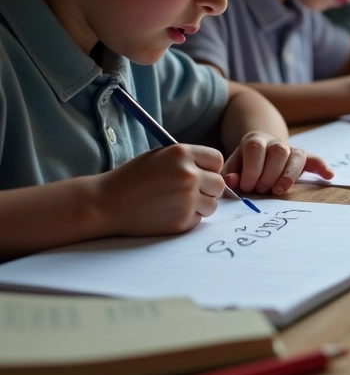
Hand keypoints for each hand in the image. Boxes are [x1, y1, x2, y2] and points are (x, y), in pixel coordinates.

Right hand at [97, 144, 225, 234]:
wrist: (105, 203)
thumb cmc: (132, 179)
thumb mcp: (160, 157)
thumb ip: (188, 160)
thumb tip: (216, 172)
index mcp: (182, 153)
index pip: (217, 160)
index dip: (209, 168)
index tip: (199, 173)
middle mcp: (188, 175)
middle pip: (219, 184)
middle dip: (207, 188)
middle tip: (188, 191)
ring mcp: (186, 199)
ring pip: (212, 204)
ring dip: (200, 205)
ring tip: (175, 203)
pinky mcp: (182, 221)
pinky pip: (198, 220)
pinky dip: (187, 218)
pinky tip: (167, 214)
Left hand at [223, 131, 331, 195]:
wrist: (258, 150)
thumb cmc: (245, 164)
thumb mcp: (233, 166)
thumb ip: (230, 174)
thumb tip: (231, 182)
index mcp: (255, 140)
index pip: (255, 149)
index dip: (251, 168)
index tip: (246, 186)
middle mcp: (275, 143)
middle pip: (278, 152)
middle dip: (269, 174)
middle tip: (261, 189)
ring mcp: (291, 150)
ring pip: (296, 156)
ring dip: (288, 175)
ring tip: (278, 190)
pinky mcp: (303, 159)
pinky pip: (316, 159)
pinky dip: (322, 167)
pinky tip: (329, 176)